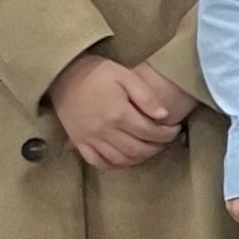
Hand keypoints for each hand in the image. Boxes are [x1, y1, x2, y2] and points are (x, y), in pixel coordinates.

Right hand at [44, 52, 181, 172]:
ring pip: (120, 159)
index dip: (167, 134)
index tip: (175, 129)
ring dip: (139, 158)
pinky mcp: (79, 142)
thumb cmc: (97, 73)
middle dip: (157, 147)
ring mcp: (90, 139)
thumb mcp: (125, 76)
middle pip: (137, 149)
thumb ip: (146, 96)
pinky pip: (98, 162)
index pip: (150, 132)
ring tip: (150, 149)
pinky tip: (125, 160)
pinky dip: (114, 165)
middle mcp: (104, 130)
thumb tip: (163, 115)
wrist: (63, 75)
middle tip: (165, 141)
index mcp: (118, 114)